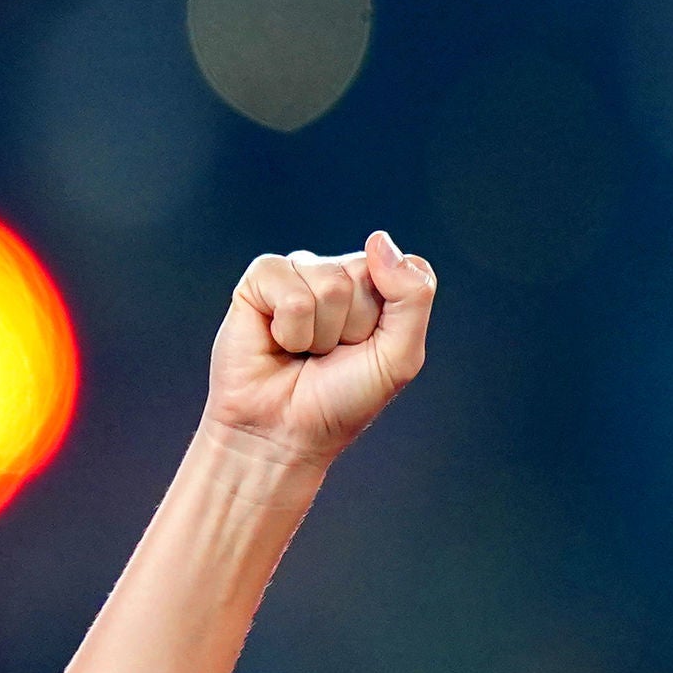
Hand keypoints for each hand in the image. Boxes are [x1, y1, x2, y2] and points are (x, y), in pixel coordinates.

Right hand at [206, 232, 436, 468]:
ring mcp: (299, 273)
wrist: (282, 433)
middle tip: (331, 355)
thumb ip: (412, 295)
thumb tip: (378, 239)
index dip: (390, 319)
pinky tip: (278, 342)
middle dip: (354, 327)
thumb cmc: (341, 399)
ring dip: (320, 333)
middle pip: (366, 275)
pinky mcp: (260, 281)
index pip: (406, 269)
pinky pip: (291, 291)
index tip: (369, 348)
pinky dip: (290, 329)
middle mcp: (338, 273)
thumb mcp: (399, 355)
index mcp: (377, 286)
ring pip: (330, 284)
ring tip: (304, 352)